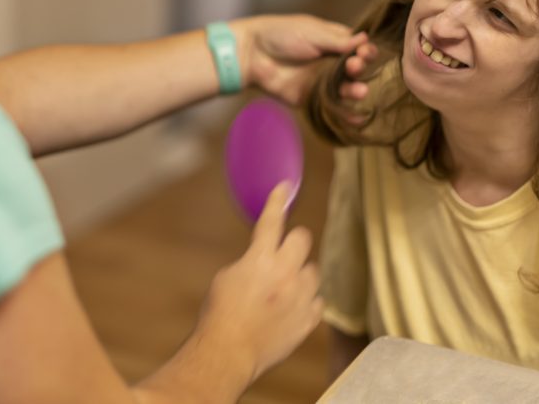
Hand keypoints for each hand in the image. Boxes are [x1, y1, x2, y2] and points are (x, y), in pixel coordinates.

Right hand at [195, 182, 322, 384]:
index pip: (272, 221)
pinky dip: (306, 301)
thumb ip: (251, 261)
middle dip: (294, 241)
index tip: (285, 187)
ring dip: (301, 273)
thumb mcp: (228, 276)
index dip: (277, 200)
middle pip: (303, 239)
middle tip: (283, 252)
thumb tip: (264, 257)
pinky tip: (291, 307)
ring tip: (284, 287)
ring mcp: (300, 298)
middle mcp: (285, 274)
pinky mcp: (308, 320)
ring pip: (313, 270)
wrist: (230, 352)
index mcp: (260, 259)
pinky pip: (317, 300)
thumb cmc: (220, 313)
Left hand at [233, 15, 367, 104]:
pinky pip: (331, 106)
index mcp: (333, 41)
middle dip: (360, 68)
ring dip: (355, 90)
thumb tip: (365, 40)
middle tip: (354, 67)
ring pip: (346, 88)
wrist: (252, 54)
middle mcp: (330, 62)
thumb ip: (338, 41)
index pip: (358, 47)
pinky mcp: (311, 98)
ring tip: (359, 91)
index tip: (365, 52)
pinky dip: (345, 114)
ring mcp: (321, 81)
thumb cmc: (281, 35)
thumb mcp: (312, 32)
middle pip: (355, 69)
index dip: (365, 50)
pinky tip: (358, 118)